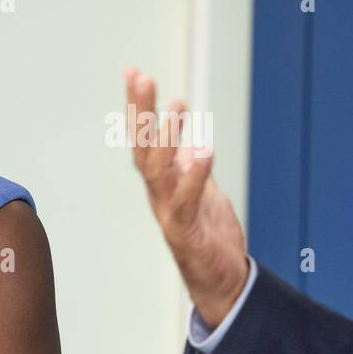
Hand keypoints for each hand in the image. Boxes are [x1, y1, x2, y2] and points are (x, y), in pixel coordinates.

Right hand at [124, 67, 249, 328]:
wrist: (220, 282)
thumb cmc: (209, 235)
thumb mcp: (201, 190)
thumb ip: (190, 165)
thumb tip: (184, 140)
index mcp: (161, 181)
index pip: (143, 138)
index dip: (136, 106)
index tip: (132, 71)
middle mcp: (158, 194)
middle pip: (142, 147)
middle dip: (140, 112)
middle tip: (142, 77)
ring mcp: (168, 212)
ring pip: (157, 171)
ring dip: (163, 137)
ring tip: (176, 105)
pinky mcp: (186, 231)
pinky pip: (186, 200)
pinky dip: (193, 175)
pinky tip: (202, 149)